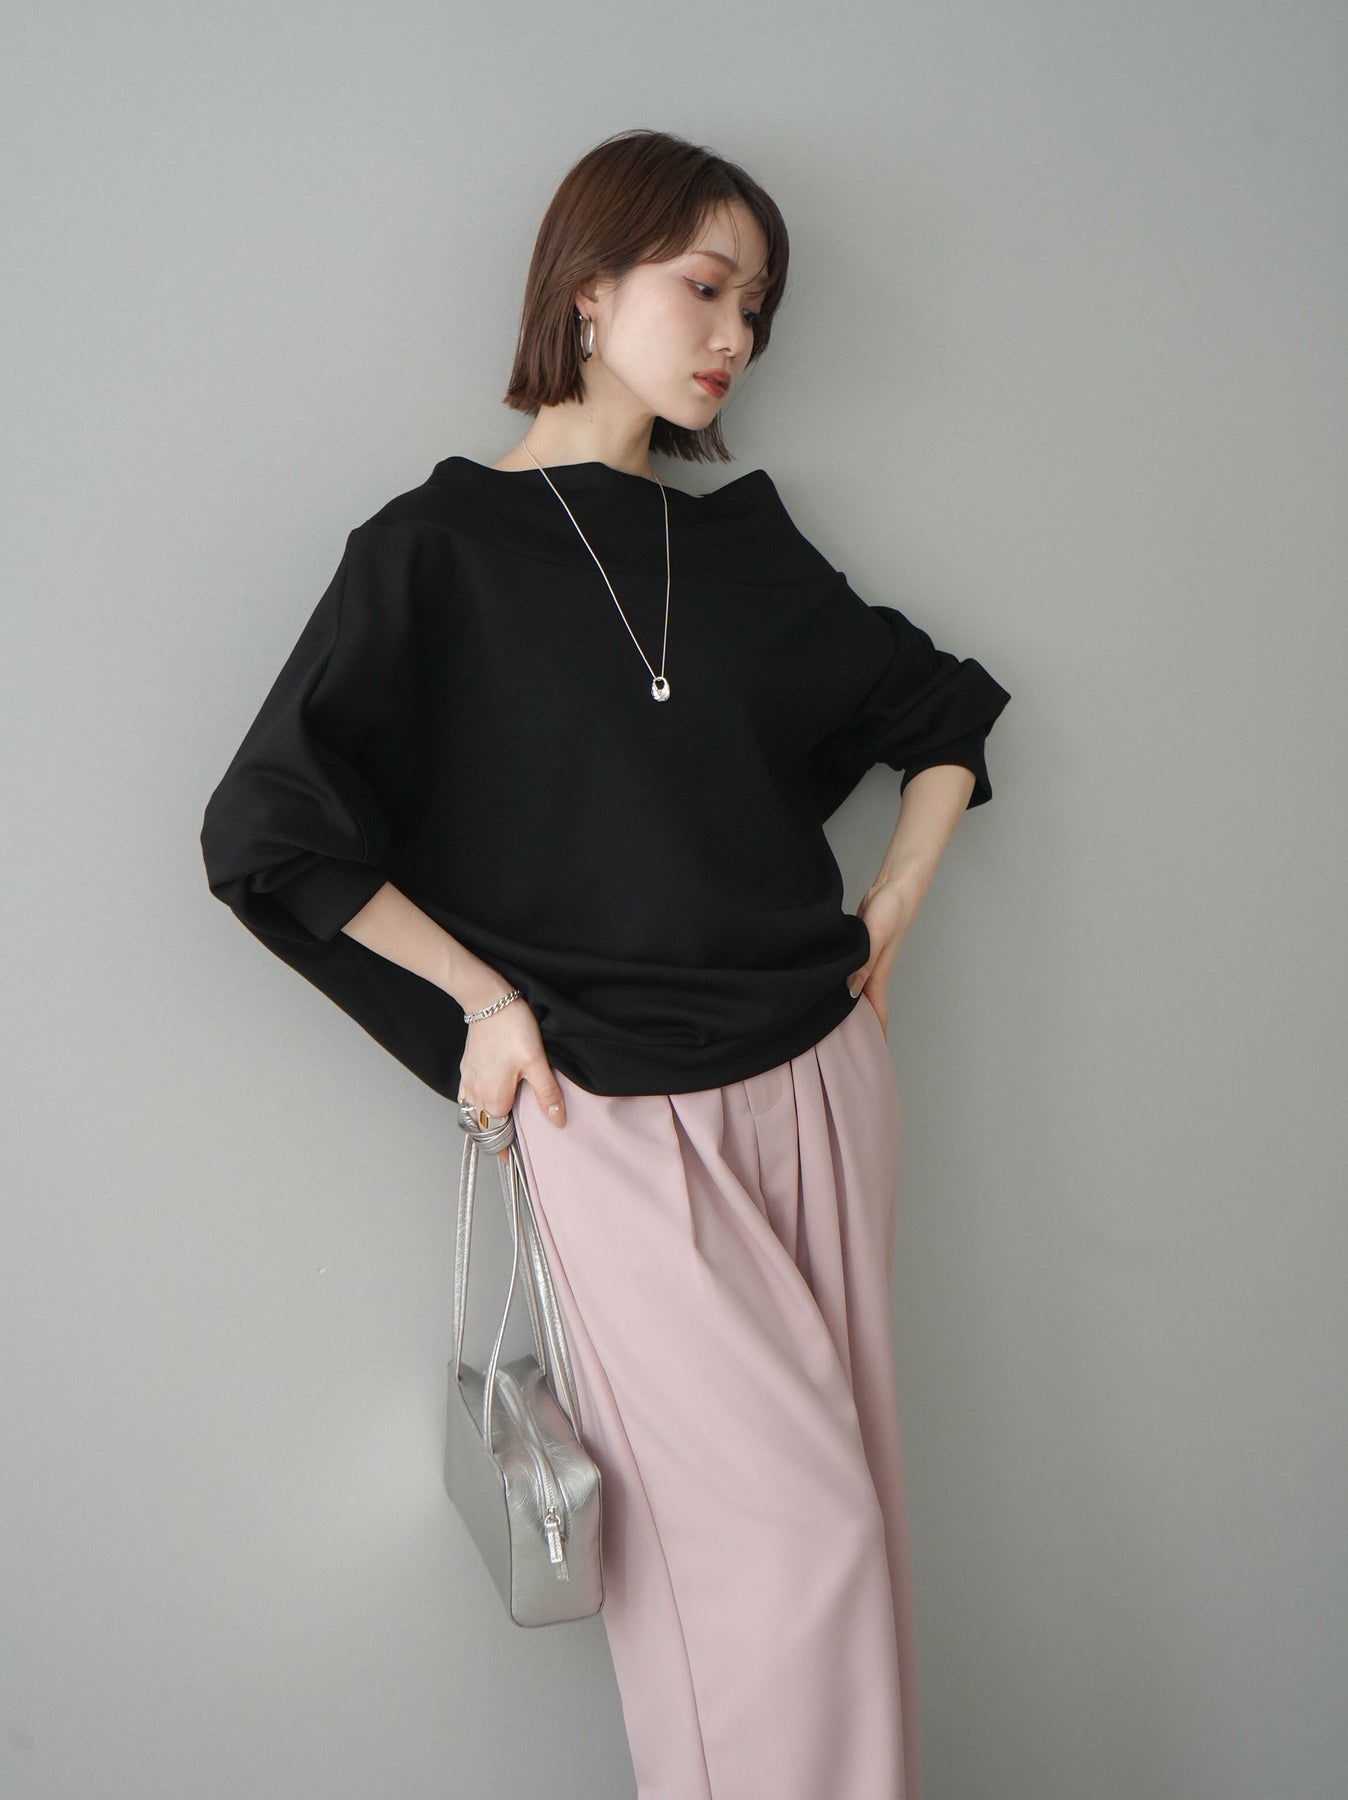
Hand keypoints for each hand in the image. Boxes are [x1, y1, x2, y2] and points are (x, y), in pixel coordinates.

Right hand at [458, 989, 567, 1147]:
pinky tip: (490, 1101)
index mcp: (494, 1100)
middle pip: (485, 1130)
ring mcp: (467, 1084)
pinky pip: (467, 1100)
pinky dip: (477, 1108)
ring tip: (504, 1126)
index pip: (499, 1138)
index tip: (517, 1160)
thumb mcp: (537, 1063)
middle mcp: (475, 1097)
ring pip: (474, 1116)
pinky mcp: (465, 1072)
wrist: (488, 1001)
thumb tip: (558, 1122)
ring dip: (487, 1124)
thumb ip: (547, 1095)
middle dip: (498, 1139)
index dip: (510, 1149)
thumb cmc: (512, 1028)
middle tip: (515, 1144)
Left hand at [846, 880, 914, 1039]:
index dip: (874, 1036)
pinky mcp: (859, 949)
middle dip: (859, 1029)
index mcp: (878, 974)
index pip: (876, 1013)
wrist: (895, 885)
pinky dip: (843, 984)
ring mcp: (866, 960)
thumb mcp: (874, 938)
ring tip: (833, 1025)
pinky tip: (830, 986)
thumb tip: (849, 992)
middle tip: (843, 1049)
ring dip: (849, 1007)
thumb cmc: (891, 909)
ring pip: (856, 991)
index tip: (870, 1059)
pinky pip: (850, 973)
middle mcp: (872, 972)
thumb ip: (863, 964)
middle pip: (866, 1007)